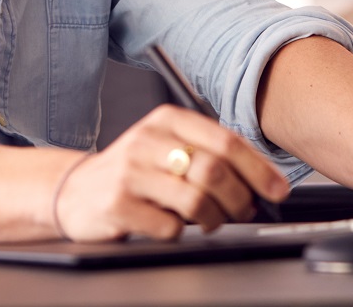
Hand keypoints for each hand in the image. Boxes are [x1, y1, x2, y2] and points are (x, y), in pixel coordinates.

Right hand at [52, 104, 290, 241]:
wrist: (75, 190)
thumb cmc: (133, 170)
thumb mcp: (166, 146)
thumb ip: (207, 153)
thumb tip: (261, 178)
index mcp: (166, 120)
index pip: (225, 141)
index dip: (258, 169)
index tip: (277, 189)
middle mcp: (147, 140)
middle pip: (214, 171)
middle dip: (240, 198)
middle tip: (245, 211)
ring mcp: (130, 172)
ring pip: (196, 200)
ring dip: (215, 218)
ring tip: (212, 221)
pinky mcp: (118, 204)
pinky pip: (169, 226)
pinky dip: (180, 232)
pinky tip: (172, 225)